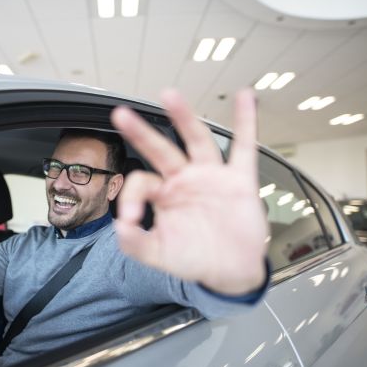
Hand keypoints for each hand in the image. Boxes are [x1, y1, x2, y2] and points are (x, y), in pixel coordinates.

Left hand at [110, 89, 267, 294]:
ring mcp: (211, 176)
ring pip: (196, 140)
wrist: (229, 270)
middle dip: (142, 132)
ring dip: (184, 118)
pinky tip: (244, 99)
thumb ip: (135, 243)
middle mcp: (185, 178)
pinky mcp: (239, 180)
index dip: (131, 197)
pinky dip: (247, 122)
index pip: (142, 182)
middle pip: (161, 149)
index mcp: (163, 193)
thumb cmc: (194, 258)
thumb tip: (120, 228)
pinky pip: (245, 147)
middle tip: (121, 114)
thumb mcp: (158, 254)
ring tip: (169, 95)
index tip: (131, 220)